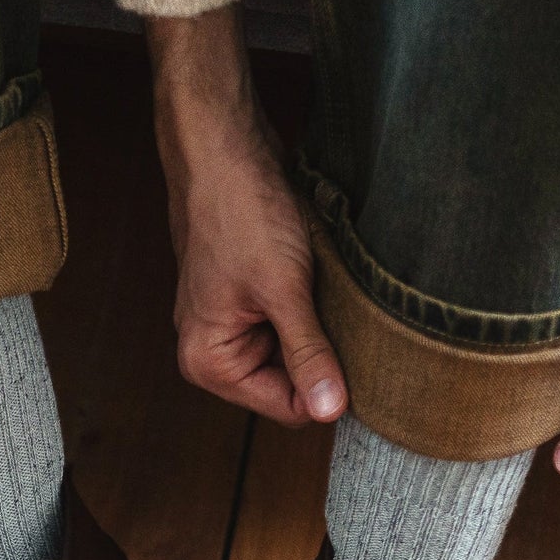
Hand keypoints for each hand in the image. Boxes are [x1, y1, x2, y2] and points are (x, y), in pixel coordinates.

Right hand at [145, 8, 346, 424]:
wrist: (223, 149)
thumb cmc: (241, 212)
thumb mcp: (284, 290)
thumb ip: (308, 354)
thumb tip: (331, 411)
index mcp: (208, 362)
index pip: (288, 408)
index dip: (326, 382)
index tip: (350, 344)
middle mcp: (213, 353)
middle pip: (292, 385)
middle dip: (320, 351)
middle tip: (330, 304)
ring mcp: (231, 327)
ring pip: (297, 353)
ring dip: (318, 325)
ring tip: (314, 284)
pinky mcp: (249, 303)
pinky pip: (293, 325)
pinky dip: (311, 307)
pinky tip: (311, 276)